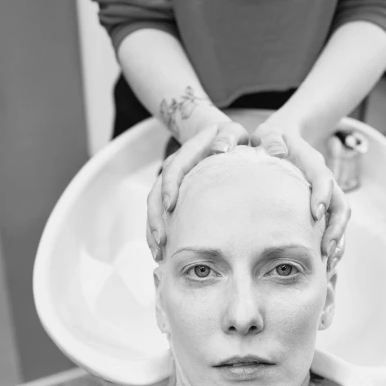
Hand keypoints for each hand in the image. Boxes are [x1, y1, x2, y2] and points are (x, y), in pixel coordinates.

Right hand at [147, 119, 248, 259]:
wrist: (219, 139)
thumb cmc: (229, 138)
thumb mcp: (232, 132)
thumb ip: (228, 137)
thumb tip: (220, 149)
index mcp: (186, 153)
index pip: (173, 169)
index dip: (169, 187)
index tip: (171, 206)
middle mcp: (172, 169)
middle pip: (156, 193)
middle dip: (156, 218)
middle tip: (161, 240)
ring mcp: (169, 184)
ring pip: (154, 207)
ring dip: (153, 230)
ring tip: (158, 253)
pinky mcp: (171, 196)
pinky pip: (159, 215)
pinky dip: (157, 232)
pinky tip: (161, 252)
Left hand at [250, 122, 349, 269]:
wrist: (282, 140)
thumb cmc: (271, 139)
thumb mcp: (268, 133)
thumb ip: (271, 139)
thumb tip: (278, 152)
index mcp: (311, 161)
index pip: (323, 176)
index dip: (322, 194)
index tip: (315, 213)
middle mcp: (324, 180)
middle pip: (340, 204)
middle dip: (336, 228)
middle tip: (326, 250)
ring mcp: (326, 195)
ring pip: (340, 220)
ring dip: (337, 242)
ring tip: (328, 265)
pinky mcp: (322, 208)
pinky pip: (332, 228)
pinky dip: (331, 247)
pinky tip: (323, 266)